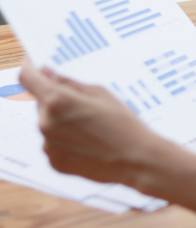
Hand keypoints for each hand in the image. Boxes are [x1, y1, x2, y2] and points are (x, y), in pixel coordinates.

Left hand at [18, 59, 171, 185]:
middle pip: (41, 102)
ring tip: (92, 127)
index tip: (34, 65)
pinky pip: (53, 143)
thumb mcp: (101, 93)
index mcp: (58, 101)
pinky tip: (89, 141)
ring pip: (48, 123)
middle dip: (56, 99)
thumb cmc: (123, 125)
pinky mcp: (54, 162)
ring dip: (62, 120)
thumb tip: (50, 74)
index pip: (28, 77)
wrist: (136, 159)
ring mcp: (49, 145)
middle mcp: (46, 123)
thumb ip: (70, 83)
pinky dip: (66, 139)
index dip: (30, 68)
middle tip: (84, 105)